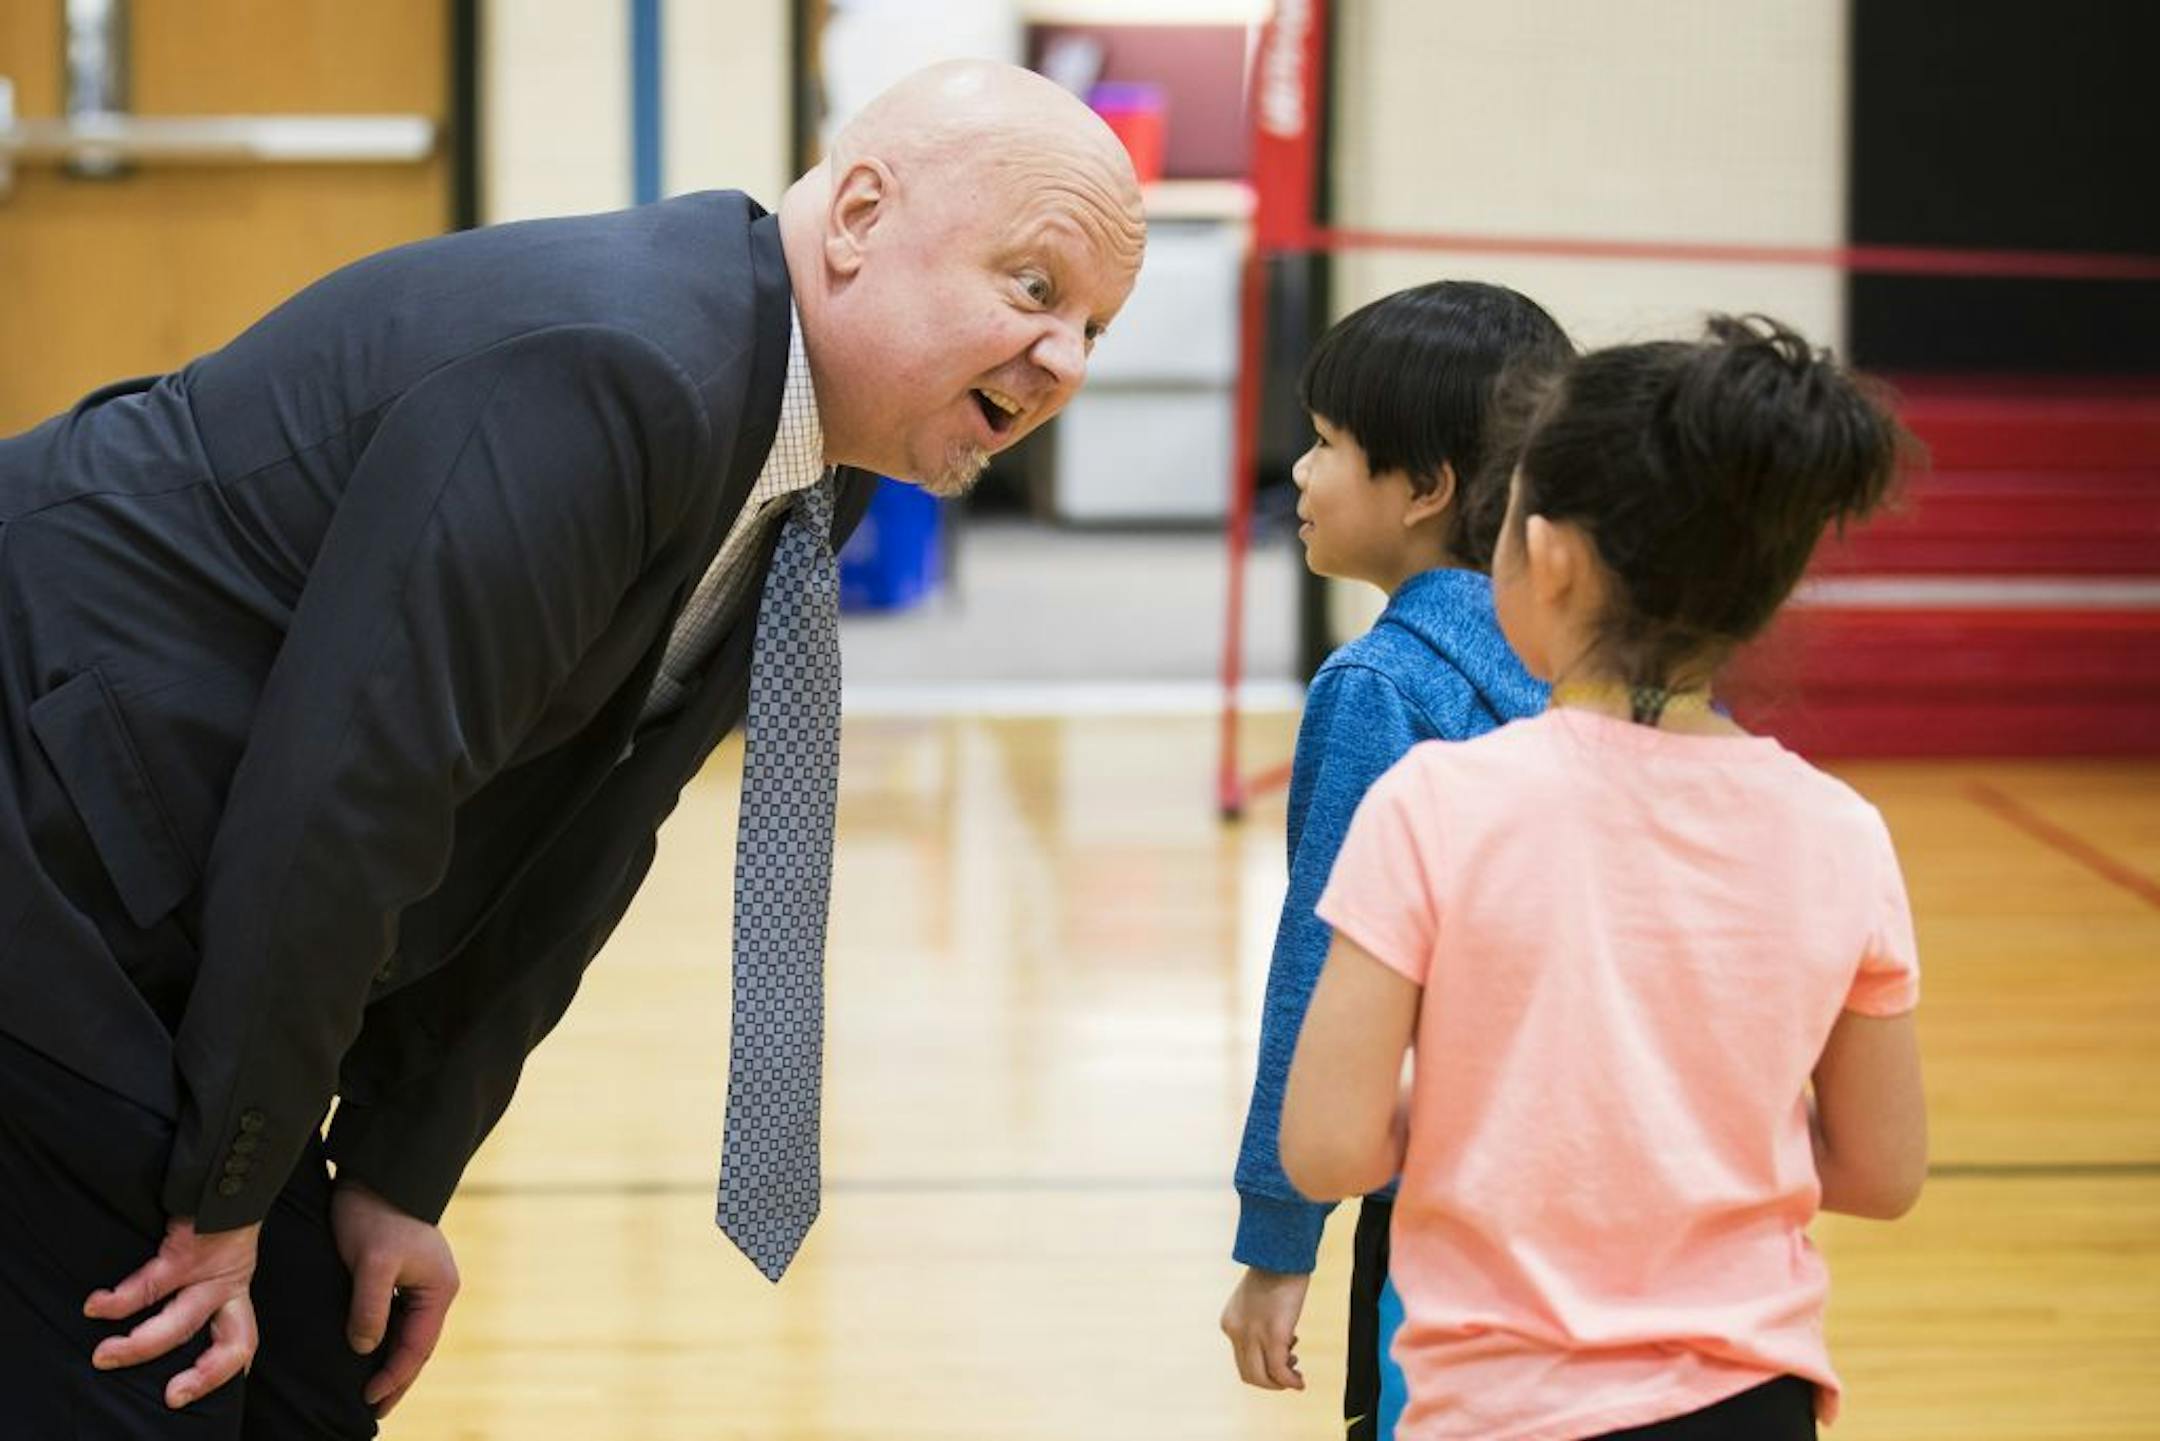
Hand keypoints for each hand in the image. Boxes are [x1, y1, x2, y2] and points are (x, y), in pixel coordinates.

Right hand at [84, 1217, 261, 1408]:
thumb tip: (162, 1309)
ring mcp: (213, 1268)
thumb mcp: (218, 1251)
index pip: (243, 1335)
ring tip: (104, 1355)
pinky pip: (153, 1283)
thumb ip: (199, 1280)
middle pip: (229, 1342)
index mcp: (235, 1287)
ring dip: (139, 1345)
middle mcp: (230, 1283)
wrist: (230, 1167)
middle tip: (171, 1396)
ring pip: (182, 1322)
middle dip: (202, 1376)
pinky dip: (121, 1299)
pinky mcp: (189, 1249)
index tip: (207, 1386)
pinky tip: (97, 1304)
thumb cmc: (214, 1210)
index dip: (229, 1367)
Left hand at [332, 1179, 460, 1416]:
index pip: (417, 1348)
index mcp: (439, 1289)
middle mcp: (436, 1288)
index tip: (367, 1401)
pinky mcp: (403, 1273)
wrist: (375, 1174)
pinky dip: (384, 1340)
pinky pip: (397, 1318)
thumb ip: (371, 1308)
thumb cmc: (375, 1214)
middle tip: (373, 1410)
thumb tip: (366, 1349)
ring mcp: (421, 1281)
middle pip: (417, 1346)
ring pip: (407, 1333)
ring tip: (371, 1390)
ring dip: (391, 1361)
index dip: (393, 1378)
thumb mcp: (372, 1263)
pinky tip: (368, 1352)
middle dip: (397, 1378)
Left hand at [1220, 1265, 1309, 1390]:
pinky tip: (1300, 1383)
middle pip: (1248, 1374)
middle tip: (1290, 1369)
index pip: (1242, 1358)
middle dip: (1270, 1380)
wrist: (1282, 1254)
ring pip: (1261, 1378)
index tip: (1285, 1353)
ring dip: (1280, 1384)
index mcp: (1229, 1322)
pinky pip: (1279, 1372)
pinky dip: (1290, 1382)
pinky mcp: (1273, 1336)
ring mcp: (1253, 1335)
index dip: (1264, 1364)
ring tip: (1296, 1375)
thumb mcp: (1257, 1300)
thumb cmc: (1275, 1272)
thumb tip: (1281, 1341)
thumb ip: (1258, 1320)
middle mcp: (1235, 1332)